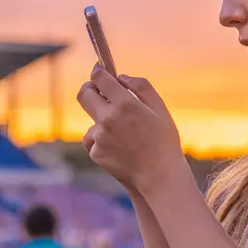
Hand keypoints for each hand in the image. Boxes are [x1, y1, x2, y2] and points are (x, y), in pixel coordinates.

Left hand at [77, 66, 183, 195]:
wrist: (159, 176)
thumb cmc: (164, 142)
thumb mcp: (160, 109)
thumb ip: (141, 87)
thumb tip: (121, 77)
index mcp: (125, 103)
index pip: (100, 78)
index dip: (98, 72)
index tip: (99, 71)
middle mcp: (108, 118)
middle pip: (84, 94)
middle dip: (89, 89)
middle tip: (97, 91)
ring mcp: (100, 137)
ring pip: (91, 121)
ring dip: (101, 122)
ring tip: (123, 135)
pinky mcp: (96, 153)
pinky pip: (94, 141)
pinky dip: (102, 142)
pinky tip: (120, 149)